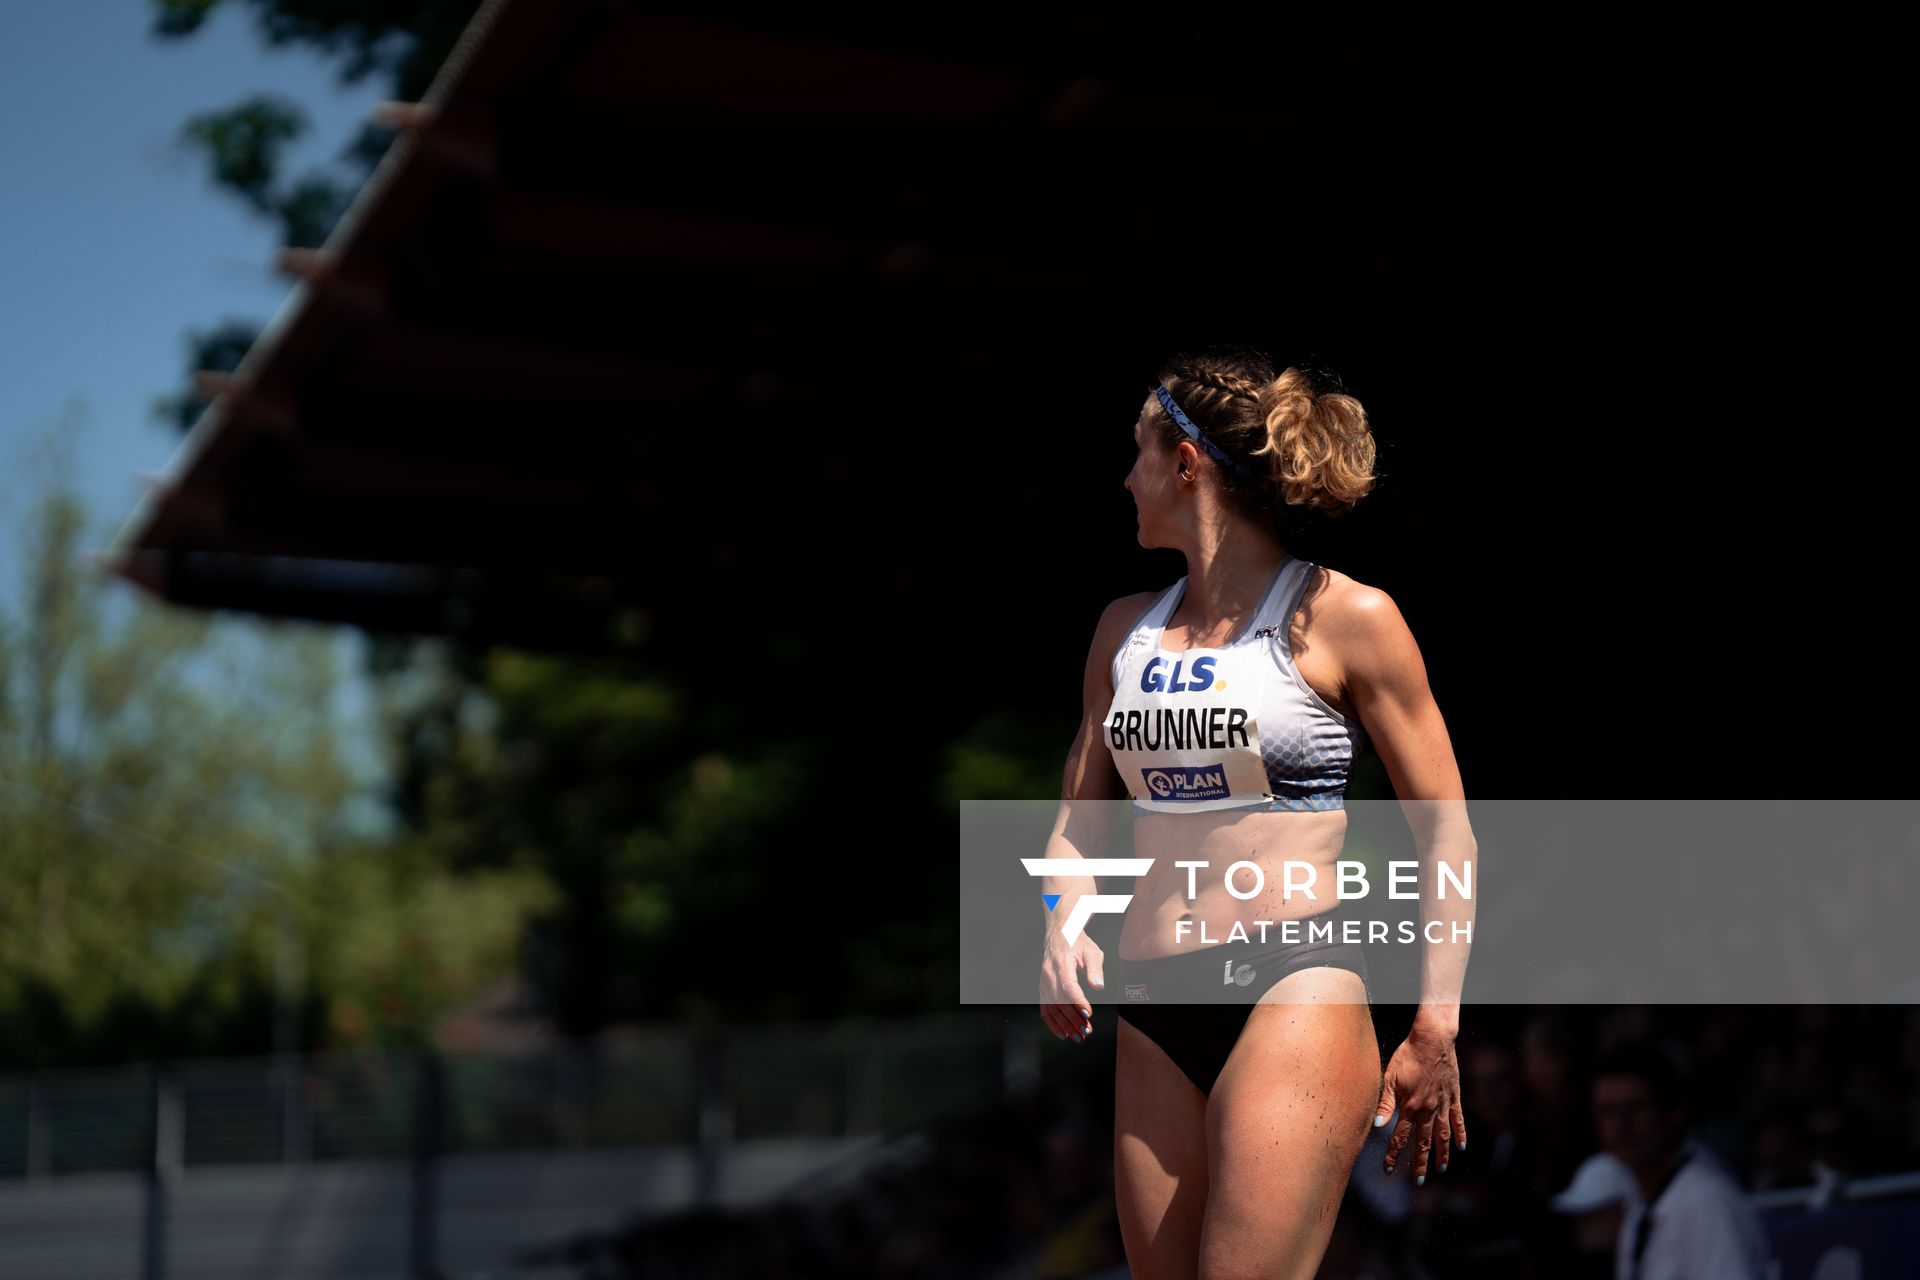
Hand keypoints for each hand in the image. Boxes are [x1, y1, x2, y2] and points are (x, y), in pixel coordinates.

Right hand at [1039, 933, 1104, 1042]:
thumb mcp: (1092, 950)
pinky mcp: (1043, 988)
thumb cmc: (1078, 942)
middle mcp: (1049, 973)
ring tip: (1078, 1036)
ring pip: (1051, 1007)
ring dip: (1064, 1024)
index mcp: (1061, 962)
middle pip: (1059, 1000)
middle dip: (1073, 1018)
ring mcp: (1044, 982)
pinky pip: (1044, 1008)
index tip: (1088, 1013)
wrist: (1059, 933)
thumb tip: (1098, 986)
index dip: (1077, 1001)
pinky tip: (1063, 1033)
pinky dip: (1052, 1023)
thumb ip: (1095, 968)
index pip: (1068, 985)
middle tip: (1087, 1031)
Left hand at [1374, 1023, 1465, 1183]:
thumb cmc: (1407, 1056)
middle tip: (1419, 1181)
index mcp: (1410, 1107)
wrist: (1432, 1040)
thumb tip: (1377, 1125)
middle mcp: (1428, 1109)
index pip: (1399, 1137)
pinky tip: (1461, 1147)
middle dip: (1420, 1163)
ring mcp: (1442, 1104)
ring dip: (1442, 1153)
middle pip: (1423, 1142)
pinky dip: (1460, 1133)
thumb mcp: (1390, 1077)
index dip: (1394, 1154)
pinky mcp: (1454, 1096)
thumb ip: (1385, 1103)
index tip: (1389, 1170)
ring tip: (1441, 1169)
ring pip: (1443, 1135)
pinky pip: (1458, 1119)